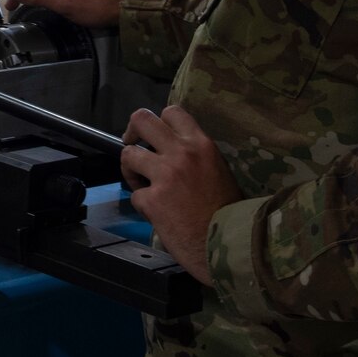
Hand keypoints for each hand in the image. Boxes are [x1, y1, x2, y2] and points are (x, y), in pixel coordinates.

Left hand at [120, 106, 240, 285]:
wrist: (229, 244)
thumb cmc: (228, 211)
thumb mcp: (218, 170)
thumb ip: (196, 156)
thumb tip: (174, 152)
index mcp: (201, 144)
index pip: (172, 111)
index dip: (157, 121)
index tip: (152, 136)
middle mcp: (181, 153)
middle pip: (142, 120)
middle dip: (131, 131)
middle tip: (132, 144)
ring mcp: (164, 175)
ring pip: (128, 155)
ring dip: (131, 169)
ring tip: (141, 183)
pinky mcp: (151, 199)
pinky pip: (135, 195)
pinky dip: (142, 204)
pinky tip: (155, 213)